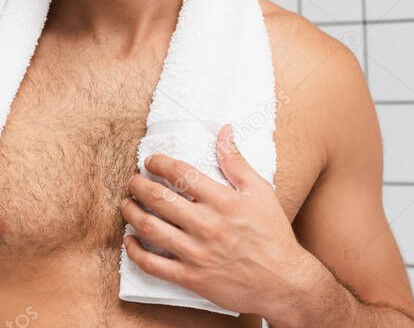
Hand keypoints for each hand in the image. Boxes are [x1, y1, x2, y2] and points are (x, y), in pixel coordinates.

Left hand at [120, 124, 311, 316]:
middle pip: (157, 198)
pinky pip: (153, 265)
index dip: (158, 163)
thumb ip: (236, 162)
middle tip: (133, 181)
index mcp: (222, 201)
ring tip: (127, 204)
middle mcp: (206, 225)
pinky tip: (130, 240)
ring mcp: (197, 253)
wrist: (286, 283)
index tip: (150, 161)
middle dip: (137, 185)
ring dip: (131, 212)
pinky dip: (135, 252)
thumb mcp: (260, 192)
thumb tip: (223, 131)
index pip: (180, 173)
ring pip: (149, 228)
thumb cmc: (273, 235)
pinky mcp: (192, 278)